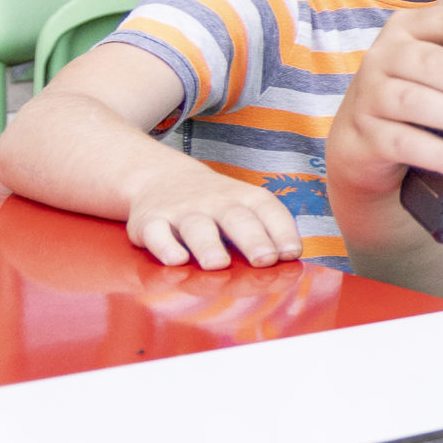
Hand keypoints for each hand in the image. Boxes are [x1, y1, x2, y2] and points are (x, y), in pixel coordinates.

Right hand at [125, 160, 302, 269]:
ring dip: (208, 246)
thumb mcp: (246, 207)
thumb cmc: (218, 205)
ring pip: (197, 227)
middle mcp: (216, 203)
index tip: (291, 253)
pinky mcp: (149, 222)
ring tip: (218, 264)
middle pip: (236, 219)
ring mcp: (182, 211)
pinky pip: (156, 233)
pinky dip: (165, 247)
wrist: (160, 177)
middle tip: (264, 260)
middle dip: (252, 240)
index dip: (282, 231)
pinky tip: (176, 261)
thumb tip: (292, 263)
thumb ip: (268, 232)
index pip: (269, 211)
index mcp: (246, 199)